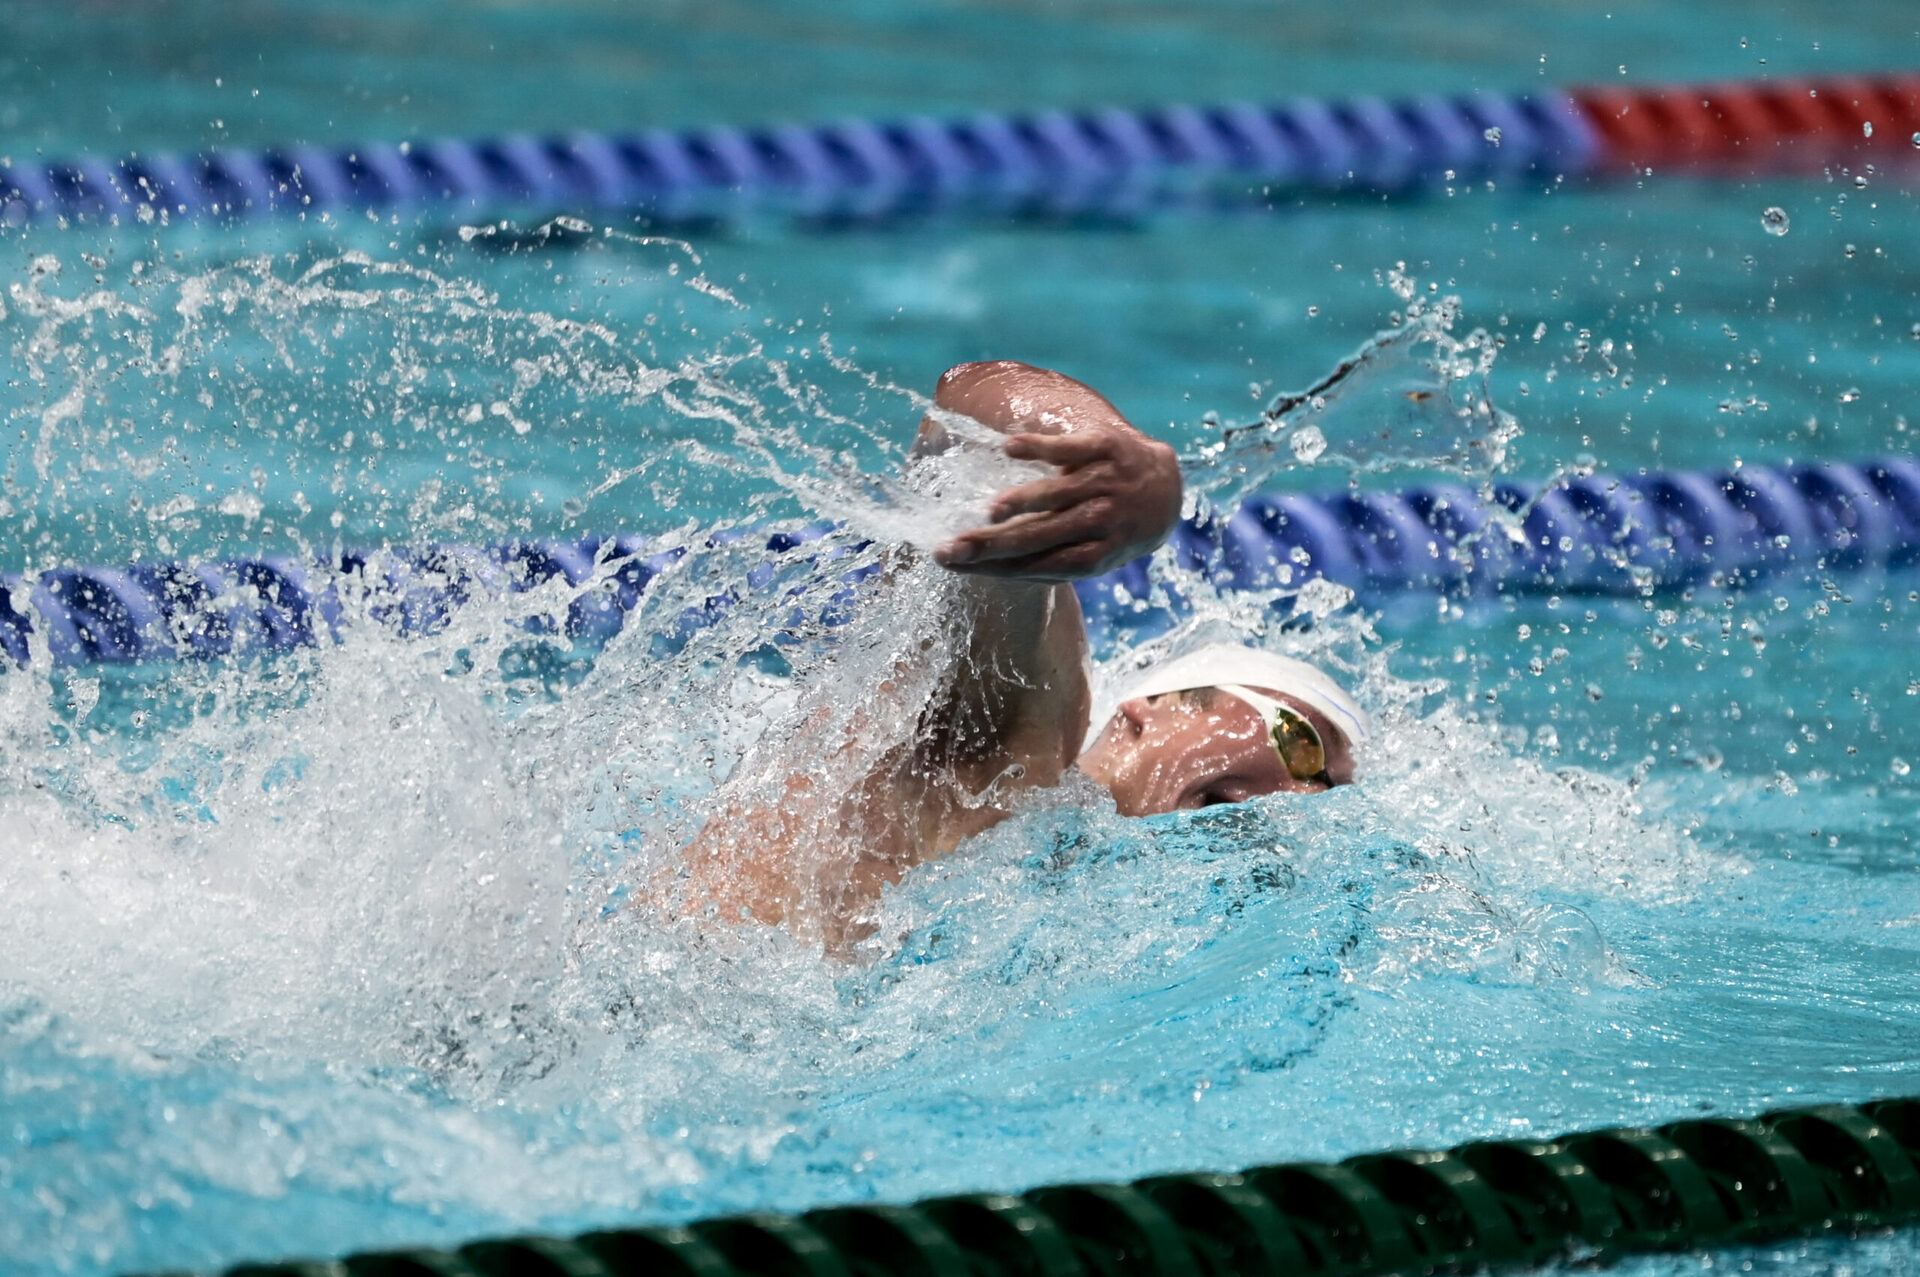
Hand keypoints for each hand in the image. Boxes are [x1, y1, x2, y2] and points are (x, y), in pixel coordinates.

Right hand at [925, 361, 1181, 583]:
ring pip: (1058, 494)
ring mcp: (1104, 482)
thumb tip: (991, 569)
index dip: (995, 568)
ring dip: (1023, 501)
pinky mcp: (1105, 446)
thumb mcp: (1095, 555)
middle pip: (1041, 535)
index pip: (1038, 566)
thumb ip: (1053, 563)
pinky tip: (1009, 449)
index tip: (952, 564)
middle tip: (949, 548)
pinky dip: (1039, 448)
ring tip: (990, 512)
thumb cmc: (1115, 528)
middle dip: (993, 544)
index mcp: (1094, 555)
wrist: (1166, 486)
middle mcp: (1100, 520)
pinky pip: (1069, 447)